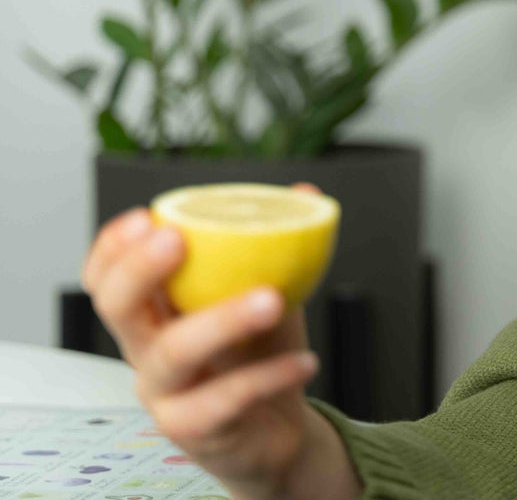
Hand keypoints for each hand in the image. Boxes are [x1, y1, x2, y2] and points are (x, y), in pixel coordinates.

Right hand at [81, 181, 325, 499]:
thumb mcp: (269, 293)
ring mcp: (165, 392)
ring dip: (222, 320)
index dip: (113, 248)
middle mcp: (147, 349)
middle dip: (139, 270)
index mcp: (156, 311)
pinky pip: (224, 400)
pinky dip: (269, 376)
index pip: (107, 277)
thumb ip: (277, 246)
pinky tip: (306, 362)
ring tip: (271, 299)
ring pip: (172, 352)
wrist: (280, 428)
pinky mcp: (193, 430)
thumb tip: (302, 191)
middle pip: (117, 307)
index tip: (146, 217)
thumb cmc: (259, 355)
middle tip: (178, 240)